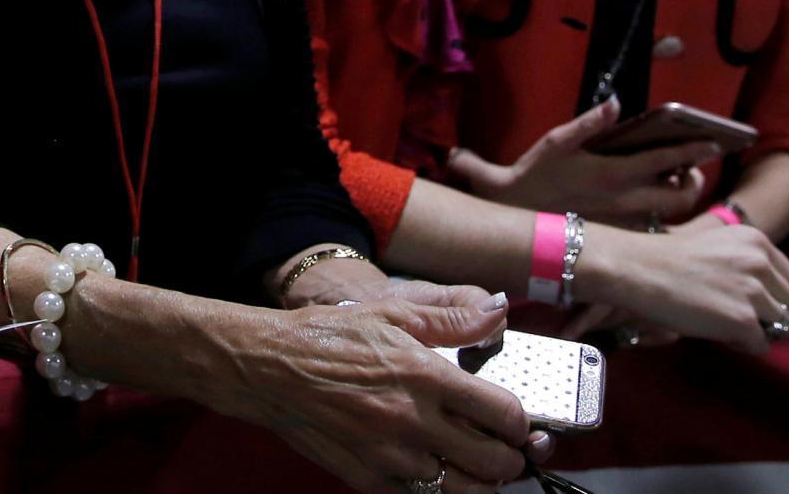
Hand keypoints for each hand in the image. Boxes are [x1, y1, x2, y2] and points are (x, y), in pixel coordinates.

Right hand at [219, 292, 533, 493]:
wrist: (268, 368)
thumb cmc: (326, 337)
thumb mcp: (390, 314)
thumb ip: (452, 318)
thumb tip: (498, 312)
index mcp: (425, 377)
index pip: (505, 415)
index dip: (520, 423)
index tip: (513, 421)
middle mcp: (414, 422)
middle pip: (496, 463)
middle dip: (509, 458)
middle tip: (500, 447)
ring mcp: (392, 457)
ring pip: (466, 491)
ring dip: (478, 480)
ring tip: (470, 462)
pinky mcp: (370, 480)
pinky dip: (435, 488)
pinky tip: (428, 467)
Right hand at [449, 98, 721, 223]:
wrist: (517, 209)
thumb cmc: (537, 171)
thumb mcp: (558, 140)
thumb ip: (591, 122)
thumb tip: (616, 102)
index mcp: (614, 173)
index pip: (666, 161)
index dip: (694, 151)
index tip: (713, 143)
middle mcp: (626, 200)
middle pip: (681, 197)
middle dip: (694, 181)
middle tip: (691, 168)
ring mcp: (624, 221)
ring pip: (669, 213)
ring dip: (678, 196)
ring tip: (674, 180)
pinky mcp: (618, 233)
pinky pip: (652, 224)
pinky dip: (659, 211)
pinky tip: (650, 199)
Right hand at [576, 212, 788, 352]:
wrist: (633, 268)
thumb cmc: (662, 257)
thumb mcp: (714, 245)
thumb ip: (743, 263)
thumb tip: (764, 297)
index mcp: (755, 240)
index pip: (788, 279)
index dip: (767, 292)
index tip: (740, 296)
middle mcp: (760, 263)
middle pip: (788, 304)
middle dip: (765, 313)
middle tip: (730, 312)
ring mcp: (753, 292)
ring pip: (780, 326)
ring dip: (755, 330)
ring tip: (723, 323)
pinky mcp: (742, 320)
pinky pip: (760, 345)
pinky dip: (741, 345)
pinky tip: (715, 332)